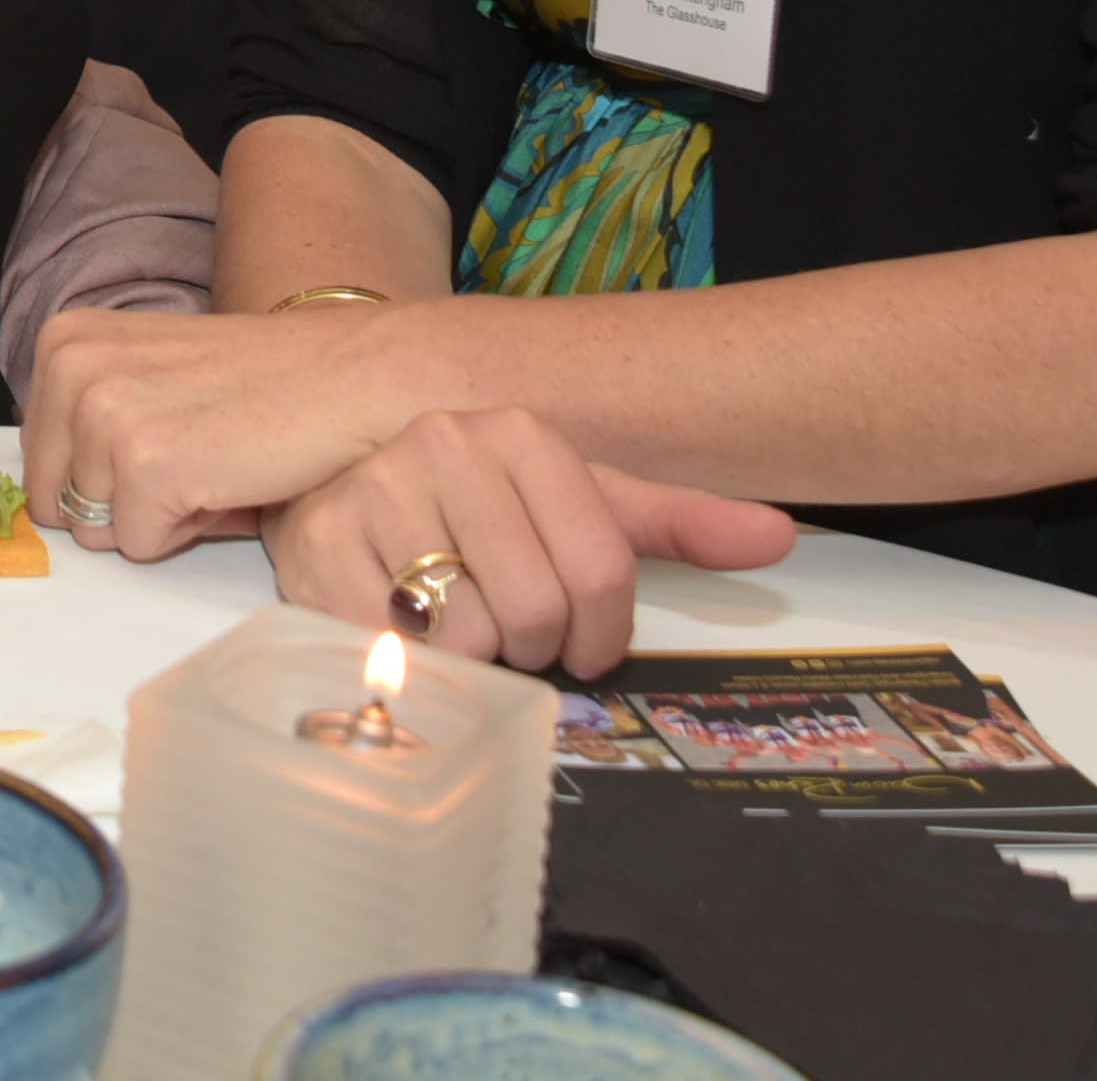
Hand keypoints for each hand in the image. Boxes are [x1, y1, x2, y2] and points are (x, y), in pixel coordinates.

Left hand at [19, 303, 394, 561]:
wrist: (350, 380)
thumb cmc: (259, 385)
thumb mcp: (145, 375)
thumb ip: (86, 416)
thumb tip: (46, 491)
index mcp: (65, 343)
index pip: (39, 462)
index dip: (106, 475)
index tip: (166, 440)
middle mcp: (73, 368)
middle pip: (56, 503)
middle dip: (122, 503)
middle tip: (194, 459)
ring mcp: (107, 416)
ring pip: (98, 530)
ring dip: (160, 516)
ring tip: (215, 465)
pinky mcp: (148, 467)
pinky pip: (142, 546)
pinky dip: (190, 532)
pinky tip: (230, 482)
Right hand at [258, 408, 794, 677]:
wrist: (336, 495)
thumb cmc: (471, 518)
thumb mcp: (571, 507)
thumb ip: (671, 525)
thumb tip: (778, 535)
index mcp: (519, 431)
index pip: (603, 568)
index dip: (604, 633)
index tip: (584, 642)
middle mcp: (444, 441)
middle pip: (539, 607)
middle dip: (534, 647)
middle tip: (511, 634)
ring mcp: (374, 488)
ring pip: (473, 634)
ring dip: (475, 658)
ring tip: (452, 624)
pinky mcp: (318, 547)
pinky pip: (402, 650)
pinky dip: (416, 666)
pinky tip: (404, 631)